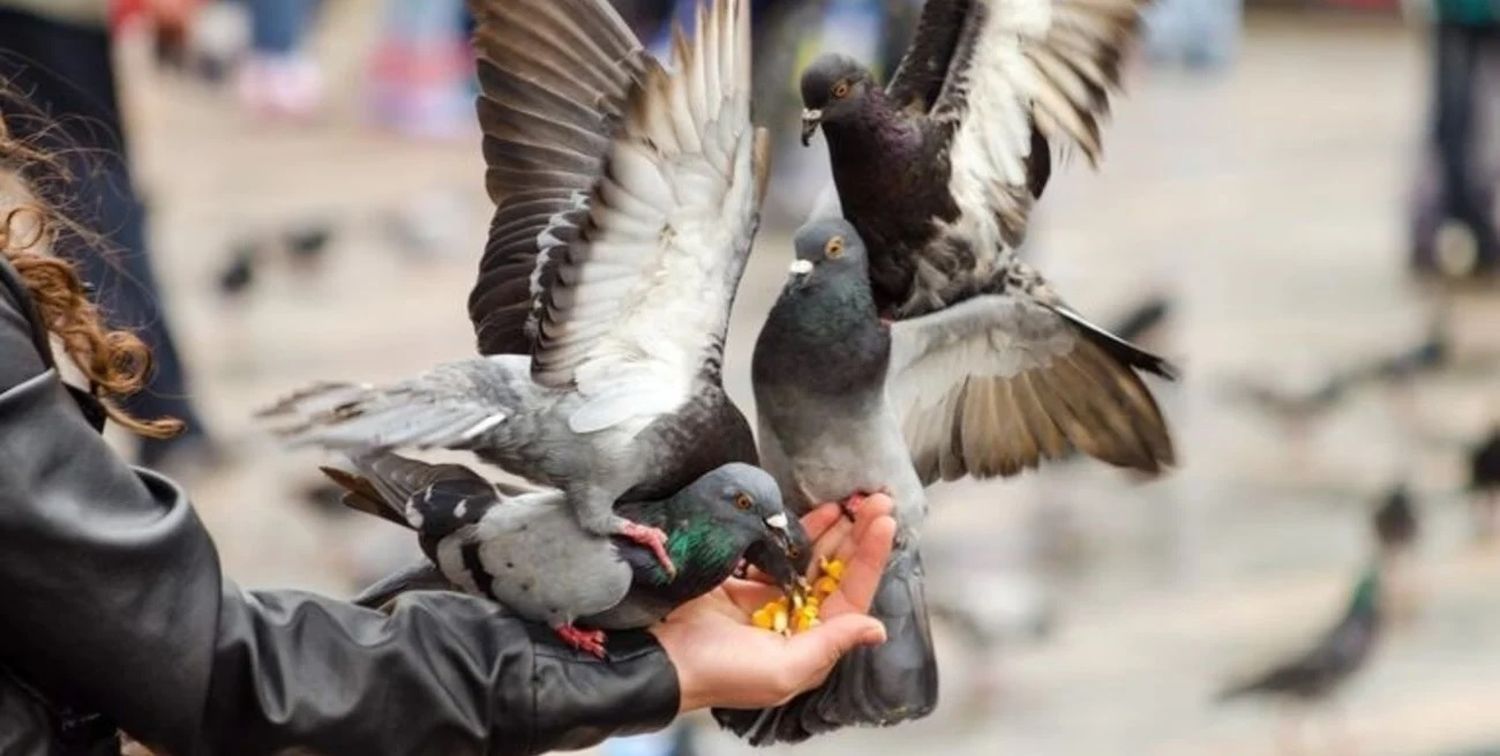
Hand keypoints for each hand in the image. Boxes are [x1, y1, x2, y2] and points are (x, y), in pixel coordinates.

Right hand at [652, 495, 896, 712]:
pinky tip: (817, 510)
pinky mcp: (744, 580)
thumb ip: (831, 644)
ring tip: (853, 499)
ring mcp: (771, 598)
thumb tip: (876, 629)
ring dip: (833, 528)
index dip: (870, 559)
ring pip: (812, 557)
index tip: (886, 524)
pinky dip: (798, 529)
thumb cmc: (722, 672)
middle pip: (837, 572)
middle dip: (858, 536)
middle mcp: (797, 620)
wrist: (662, 658)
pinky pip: (779, 549)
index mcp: (811, 643)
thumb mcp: (785, 669)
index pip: (851, 595)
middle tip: (877, 500)